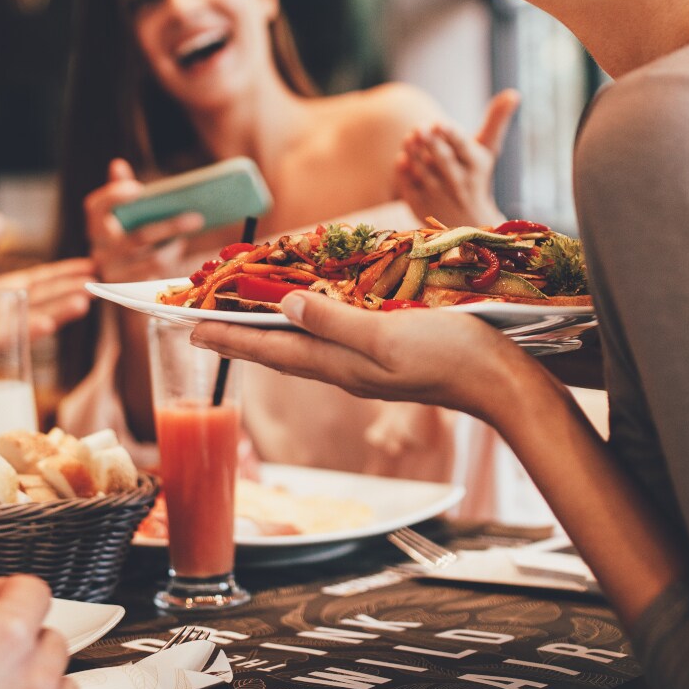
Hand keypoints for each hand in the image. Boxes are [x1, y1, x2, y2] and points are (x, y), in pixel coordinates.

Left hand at [0, 214, 96, 395]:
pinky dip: (32, 330)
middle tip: (101, 282)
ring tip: (84, 302)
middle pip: (50, 298)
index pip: (44, 280)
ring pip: (40, 318)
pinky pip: (15, 337)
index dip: (66, 273)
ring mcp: (6, 329)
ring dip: (61, 311)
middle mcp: (14, 310)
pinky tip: (48, 324)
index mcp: (8, 291)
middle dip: (74, 289)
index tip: (91, 266)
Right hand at [84, 159, 202, 282]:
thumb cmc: (125, 236)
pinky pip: (158, 275)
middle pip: (137, 237)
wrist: (120, 278)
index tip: (138, 189)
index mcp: (96, 226)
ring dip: (176, 244)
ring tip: (192, 230)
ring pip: (152, 258)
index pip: (95, 207)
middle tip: (197, 217)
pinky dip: (171, 260)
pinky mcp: (130, 289)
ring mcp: (114, 273)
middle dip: (170, 226)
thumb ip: (119, 190)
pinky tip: (179, 247)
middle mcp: (100, 250)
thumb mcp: (122, 214)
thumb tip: (117, 164)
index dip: (113, 196)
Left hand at [188, 291, 515, 418]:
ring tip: (240, 315)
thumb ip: (335, 321)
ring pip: (303, 345)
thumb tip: (281, 306)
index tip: (185, 329)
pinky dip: (307, 324)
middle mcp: (344, 369)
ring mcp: (365, 366)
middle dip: (238, 334)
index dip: (227, 338)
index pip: (270, 350)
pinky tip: (309, 314)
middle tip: (200, 320)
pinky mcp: (386, 357)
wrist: (503, 382)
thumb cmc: (451, 354)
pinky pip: (332, 339)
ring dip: (268, 329)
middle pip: (279, 349)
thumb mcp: (387, 335)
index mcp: (340, 366)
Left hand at [396, 89, 518, 227]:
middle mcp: (460, 183)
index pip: (464, 149)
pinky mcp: (421, 206)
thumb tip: (514, 93)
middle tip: (419, 128)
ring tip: (409, 138)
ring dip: (415, 154)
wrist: (468, 222)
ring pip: (424, 172)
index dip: (451, 136)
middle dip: (431, 144)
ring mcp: (439, 196)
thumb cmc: (475, 174)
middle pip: (444, 161)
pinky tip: (403, 158)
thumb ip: (496, 121)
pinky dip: (405, 173)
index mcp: (476, 166)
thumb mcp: (487, 150)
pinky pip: (409, 187)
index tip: (440, 123)